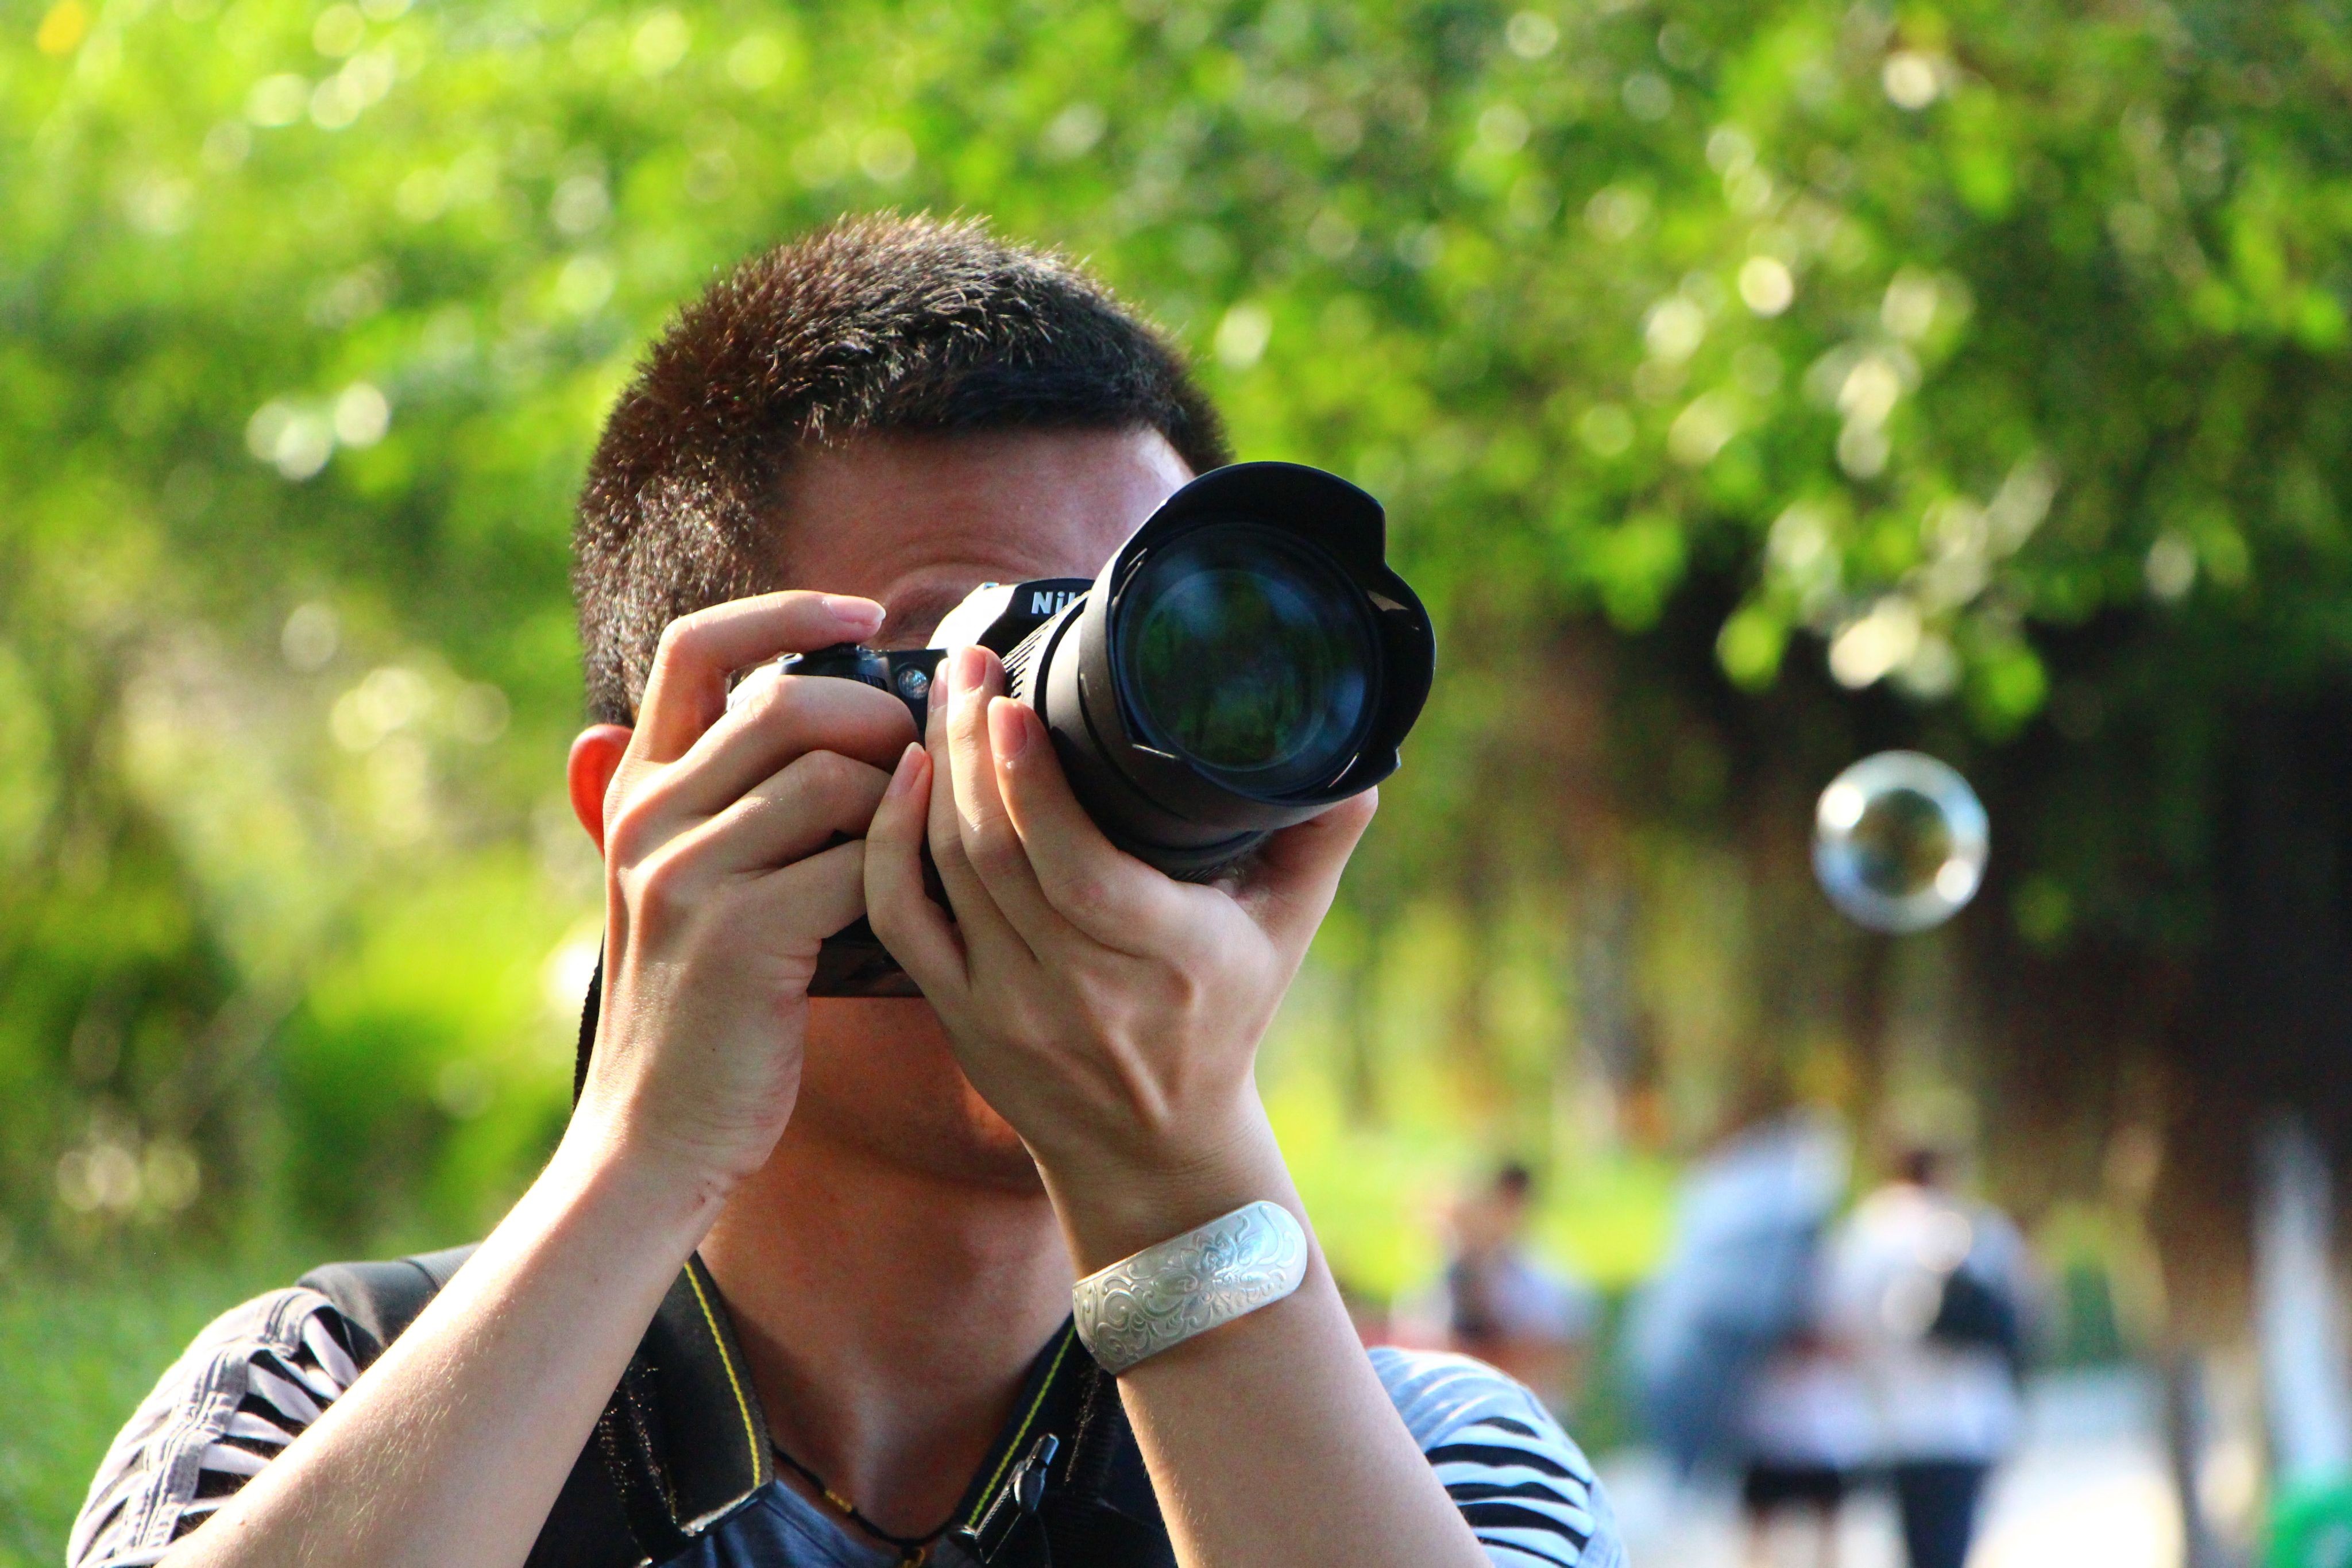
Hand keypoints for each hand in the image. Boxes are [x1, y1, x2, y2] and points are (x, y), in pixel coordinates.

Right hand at [572, 592, 915, 1197]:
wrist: (658, 1131)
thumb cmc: (712, 1005)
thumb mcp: (700, 884)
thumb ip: (741, 801)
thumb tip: (848, 717)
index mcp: (639, 789)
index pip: (698, 648)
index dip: (786, 610)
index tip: (866, 611)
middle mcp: (649, 816)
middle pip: (788, 699)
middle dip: (878, 718)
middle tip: (919, 766)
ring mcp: (685, 873)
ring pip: (829, 773)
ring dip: (898, 801)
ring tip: (913, 843)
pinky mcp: (736, 935)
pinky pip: (852, 860)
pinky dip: (901, 868)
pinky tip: (912, 898)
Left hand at [862, 645, 1374, 1266]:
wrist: (1153, 1148)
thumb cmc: (1223, 1019)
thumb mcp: (1287, 930)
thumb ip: (1320, 834)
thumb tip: (1359, 752)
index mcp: (1166, 956)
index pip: (1079, 868)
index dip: (1034, 785)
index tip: (1013, 702)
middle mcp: (1080, 987)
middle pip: (997, 852)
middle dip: (971, 745)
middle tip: (970, 665)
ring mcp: (1007, 1005)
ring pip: (945, 873)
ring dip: (934, 776)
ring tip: (946, 697)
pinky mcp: (958, 1014)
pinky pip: (900, 920)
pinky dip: (891, 846)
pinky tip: (903, 780)